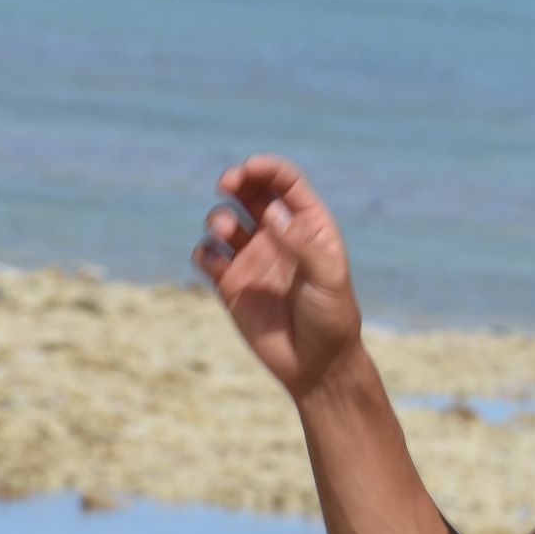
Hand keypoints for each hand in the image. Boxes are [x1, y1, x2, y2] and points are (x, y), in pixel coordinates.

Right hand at [192, 153, 363, 395]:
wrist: (316, 365)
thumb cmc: (331, 318)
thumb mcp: (327, 278)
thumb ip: (301, 243)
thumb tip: (272, 212)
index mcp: (308, 226)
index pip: (285, 183)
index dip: (267, 169)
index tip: (250, 168)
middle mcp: (278, 236)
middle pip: (251, 193)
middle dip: (236, 181)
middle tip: (228, 183)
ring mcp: (252, 258)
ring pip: (224, 221)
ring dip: (218, 218)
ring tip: (224, 231)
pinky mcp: (230, 284)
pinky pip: (207, 256)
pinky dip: (203, 251)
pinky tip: (214, 262)